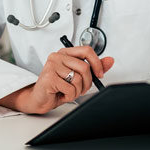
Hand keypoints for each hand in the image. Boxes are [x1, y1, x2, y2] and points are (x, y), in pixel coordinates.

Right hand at [0, 46, 114, 113]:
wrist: (39, 99)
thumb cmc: (57, 87)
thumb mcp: (78, 76)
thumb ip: (93, 67)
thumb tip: (110, 60)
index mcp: (65, 53)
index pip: (87, 50)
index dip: (97, 63)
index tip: (100, 74)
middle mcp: (57, 56)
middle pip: (85, 67)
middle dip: (87, 83)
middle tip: (80, 89)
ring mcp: (52, 66)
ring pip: (78, 79)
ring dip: (77, 91)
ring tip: (68, 91)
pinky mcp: (49, 78)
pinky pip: (70, 89)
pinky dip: (69, 96)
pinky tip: (61, 94)